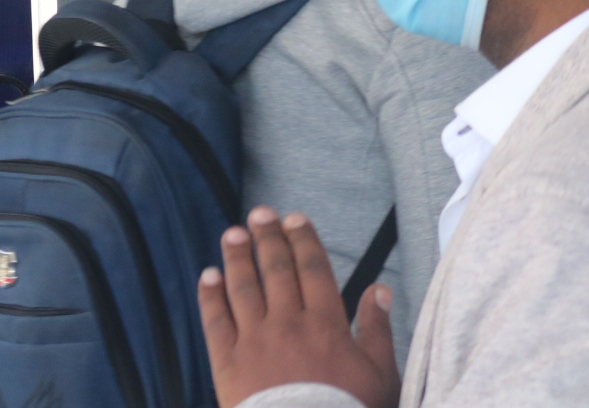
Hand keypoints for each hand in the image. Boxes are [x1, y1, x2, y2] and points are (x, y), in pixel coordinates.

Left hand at [198, 206, 399, 407]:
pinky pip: (216, 320)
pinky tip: (208, 275)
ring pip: (243, 288)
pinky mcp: (229, 361)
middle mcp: (288, 324)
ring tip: (234, 234)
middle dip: (269, 238)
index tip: (295, 220)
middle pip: (276, 271)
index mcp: (326, 325)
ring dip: (238, 258)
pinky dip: (210, 295)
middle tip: (261, 213)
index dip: (304, 241)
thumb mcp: (381, 375)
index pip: (313, 270)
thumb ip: (377, 329)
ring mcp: (255, 340)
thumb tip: (379, 290)